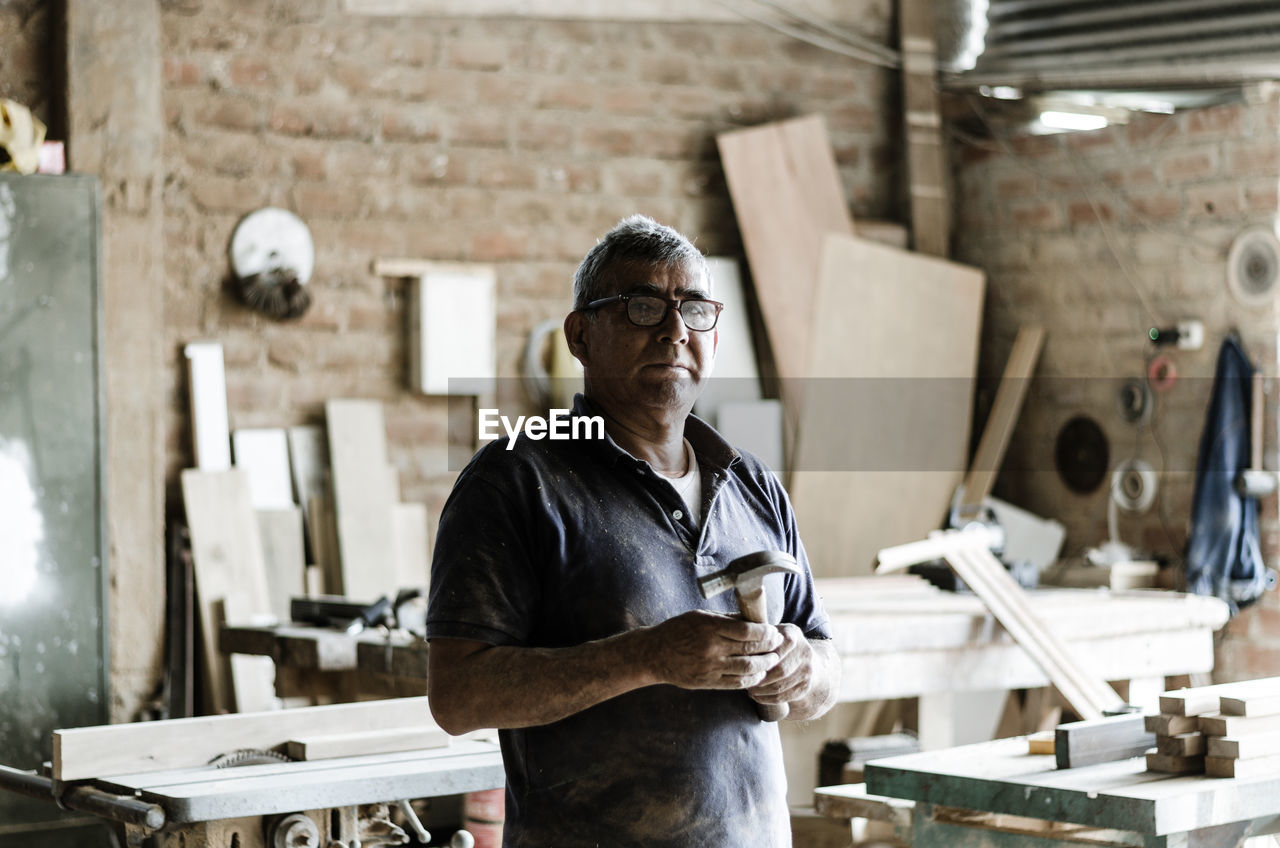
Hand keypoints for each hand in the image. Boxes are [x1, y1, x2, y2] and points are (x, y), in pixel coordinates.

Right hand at [641, 610, 781, 690]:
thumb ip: (727, 619)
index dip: (766, 633)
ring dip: (764, 665)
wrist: (654, 654)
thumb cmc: (678, 630)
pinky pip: (736, 683)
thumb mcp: (700, 616)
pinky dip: (751, 680)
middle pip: (750, 649)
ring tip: (772, 661)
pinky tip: (758, 675)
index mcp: (710, 627)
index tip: (773, 632)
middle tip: (778, 646)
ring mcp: (710, 667)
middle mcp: (711, 648)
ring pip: (747, 669)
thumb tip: (753, 619)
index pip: (747, 631)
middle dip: (769, 648)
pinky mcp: (708, 682)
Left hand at [747, 624, 815, 706]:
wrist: (804, 660)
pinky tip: (757, 696)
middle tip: (745, 681)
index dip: (758, 658)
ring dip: (761, 691)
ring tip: (749, 690)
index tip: (745, 663)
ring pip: (780, 686)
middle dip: (759, 678)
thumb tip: (737, 649)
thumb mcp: (771, 634)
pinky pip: (784, 696)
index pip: (774, 647)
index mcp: (792, 634)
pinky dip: (768, 699)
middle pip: (778, 670)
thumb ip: (757, 637)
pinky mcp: (805, 686)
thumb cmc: (778, 644)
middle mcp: (804, 651)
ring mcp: (807, 670)